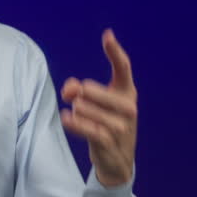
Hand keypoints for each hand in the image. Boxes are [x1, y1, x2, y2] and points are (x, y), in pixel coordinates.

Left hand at [60, 29, 137, 186]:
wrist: (117, 161)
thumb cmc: (105, 124)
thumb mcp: (95, 105)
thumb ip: (79, 90)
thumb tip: (70, 88)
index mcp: (127, 93)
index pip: (124, 68)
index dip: (115, 51)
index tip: (107, 35)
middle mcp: (129, 108)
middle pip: (95, 91)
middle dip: (79, 92)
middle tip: (70, 95)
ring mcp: (122, 127)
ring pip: (89, 110)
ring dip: (77, 111)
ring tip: (75, 111)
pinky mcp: (111, 143)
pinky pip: (90, 130)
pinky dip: (76, 124)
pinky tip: (67, 118)